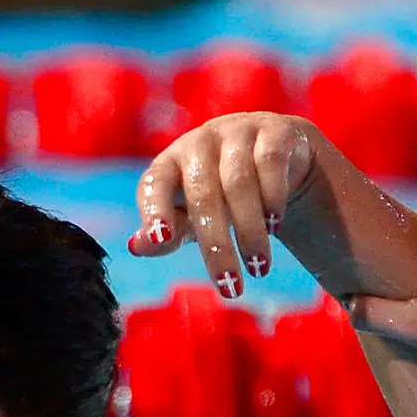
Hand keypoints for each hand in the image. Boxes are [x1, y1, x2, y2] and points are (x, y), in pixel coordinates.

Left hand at [128, 112, 313, 298]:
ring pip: (238, 182)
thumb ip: (167, 233)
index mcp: (170, 162)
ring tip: (258, 266)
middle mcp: (200, 142)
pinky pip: (270, 163)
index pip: (154, 183)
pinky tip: (275, 225)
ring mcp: (237, 132)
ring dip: (249, 230)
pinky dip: (272, 197)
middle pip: (202, 194)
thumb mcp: (192, 215)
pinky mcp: (274, 131)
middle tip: (229, 286)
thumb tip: (137, 247)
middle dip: (216, 245)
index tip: (162, 238)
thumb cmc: (223, 192)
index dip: (155, 209)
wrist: (280, 155)